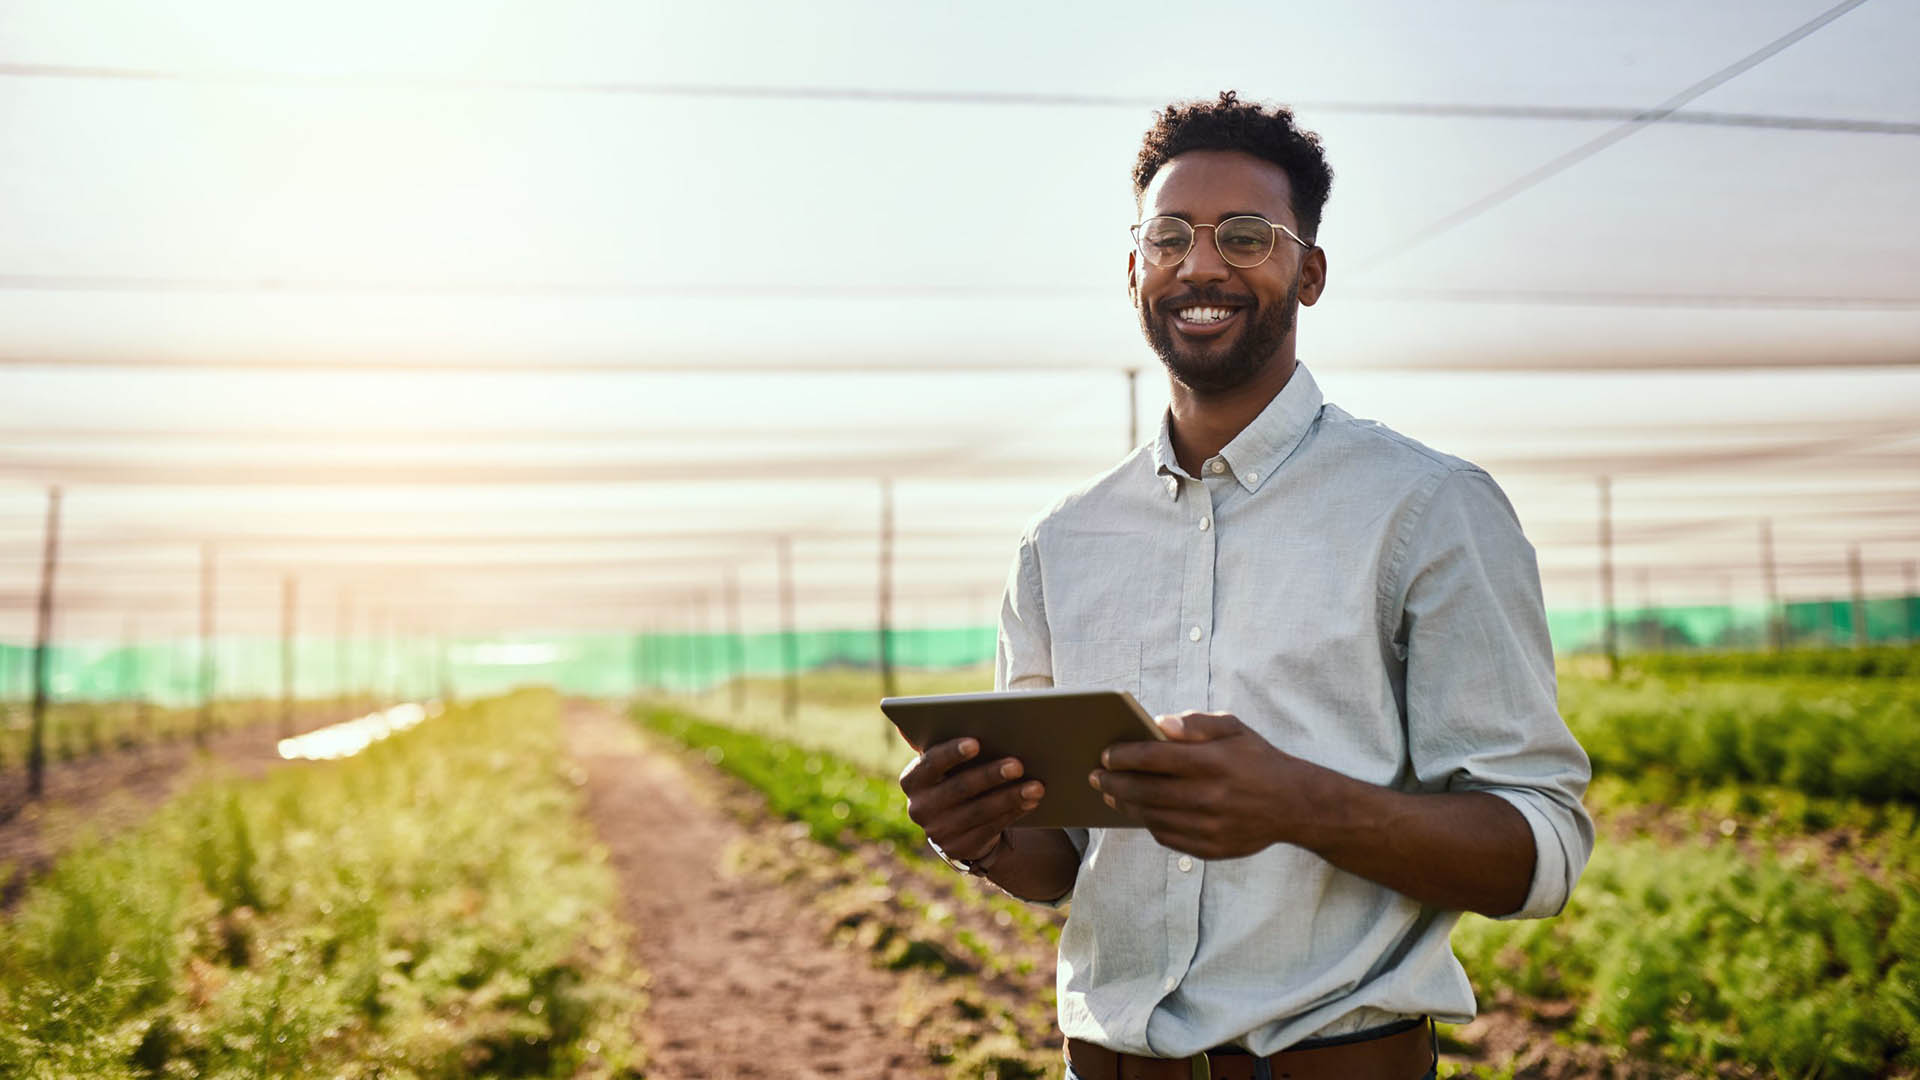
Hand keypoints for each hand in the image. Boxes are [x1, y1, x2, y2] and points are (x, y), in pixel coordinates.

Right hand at [899, 737, 1044, 863]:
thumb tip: (906, 724)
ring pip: (980, 810)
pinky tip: (1032, 800)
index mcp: (912, 779)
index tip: (977, 742)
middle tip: (1019, 763)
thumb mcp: (945, 762)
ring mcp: (938, 832)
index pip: (931, 763)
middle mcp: (919, 808)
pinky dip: (1014, 812)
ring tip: (1037, 785)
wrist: (955, 823)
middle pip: (960, 788)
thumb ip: (938, 739)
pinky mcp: (959, 848)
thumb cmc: (955, 776)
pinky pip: (991, 828)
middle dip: (991, 774)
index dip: (952, 753)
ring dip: (1011, 796)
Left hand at [1089, 711, 1307, 859]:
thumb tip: (1159, 723)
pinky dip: (1149, 824)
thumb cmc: (1257, 760)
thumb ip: (1196, 723)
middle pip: (1146, 791)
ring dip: (1125, 806)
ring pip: (1153, 817)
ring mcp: (1210, 827)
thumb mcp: (1234, 729)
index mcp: (1213, 762)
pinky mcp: (1211, 849)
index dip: (1124, 756)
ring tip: (1111, 795)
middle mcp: (1210, 796)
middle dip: (1114, 783)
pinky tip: (1140, 812)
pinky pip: (1168, 838)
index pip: (1155, 757)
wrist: (1294, 805)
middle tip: (1095, 777)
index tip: (1106, 754)